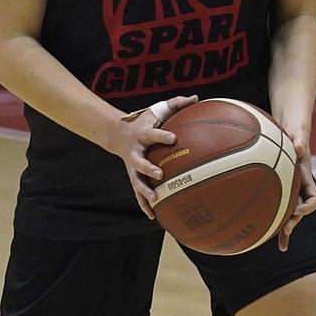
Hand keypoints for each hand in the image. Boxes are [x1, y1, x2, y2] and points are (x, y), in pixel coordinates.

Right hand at [109, 94, 198, 216]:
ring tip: (156, 200)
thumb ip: (176, 104)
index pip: (152, 134)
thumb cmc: (144, 120)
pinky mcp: (133, 178)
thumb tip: (197, 98)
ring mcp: (132, 167)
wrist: (117, 134)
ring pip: (137, 181)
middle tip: (160, 174)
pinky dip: (145, 205)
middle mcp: (135, 153)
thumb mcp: (157, 109)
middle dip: (148, 168)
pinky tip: (154, 216)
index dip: (162, 136)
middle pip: (139, 162)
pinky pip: (138, 194)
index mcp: (142, 135)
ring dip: (145, 192)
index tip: (174, 138)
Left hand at [272, 124, 315, 250]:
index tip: (299, 210)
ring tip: (282, 246)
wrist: (291, 134)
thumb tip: (299, 146)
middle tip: (286, 229)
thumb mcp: (297, 134)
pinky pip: (276, 208)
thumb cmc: (294, 134)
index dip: (308, 206)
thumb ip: (299, 140)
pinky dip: (271, 220)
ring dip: (286, 229)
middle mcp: (299, 188)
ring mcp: (290, 191)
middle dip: (294, 221)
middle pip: (301, 211)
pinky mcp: (279, 191)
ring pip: (290, 214)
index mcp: (305, 179)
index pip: (313, 198)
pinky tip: (260, 232)